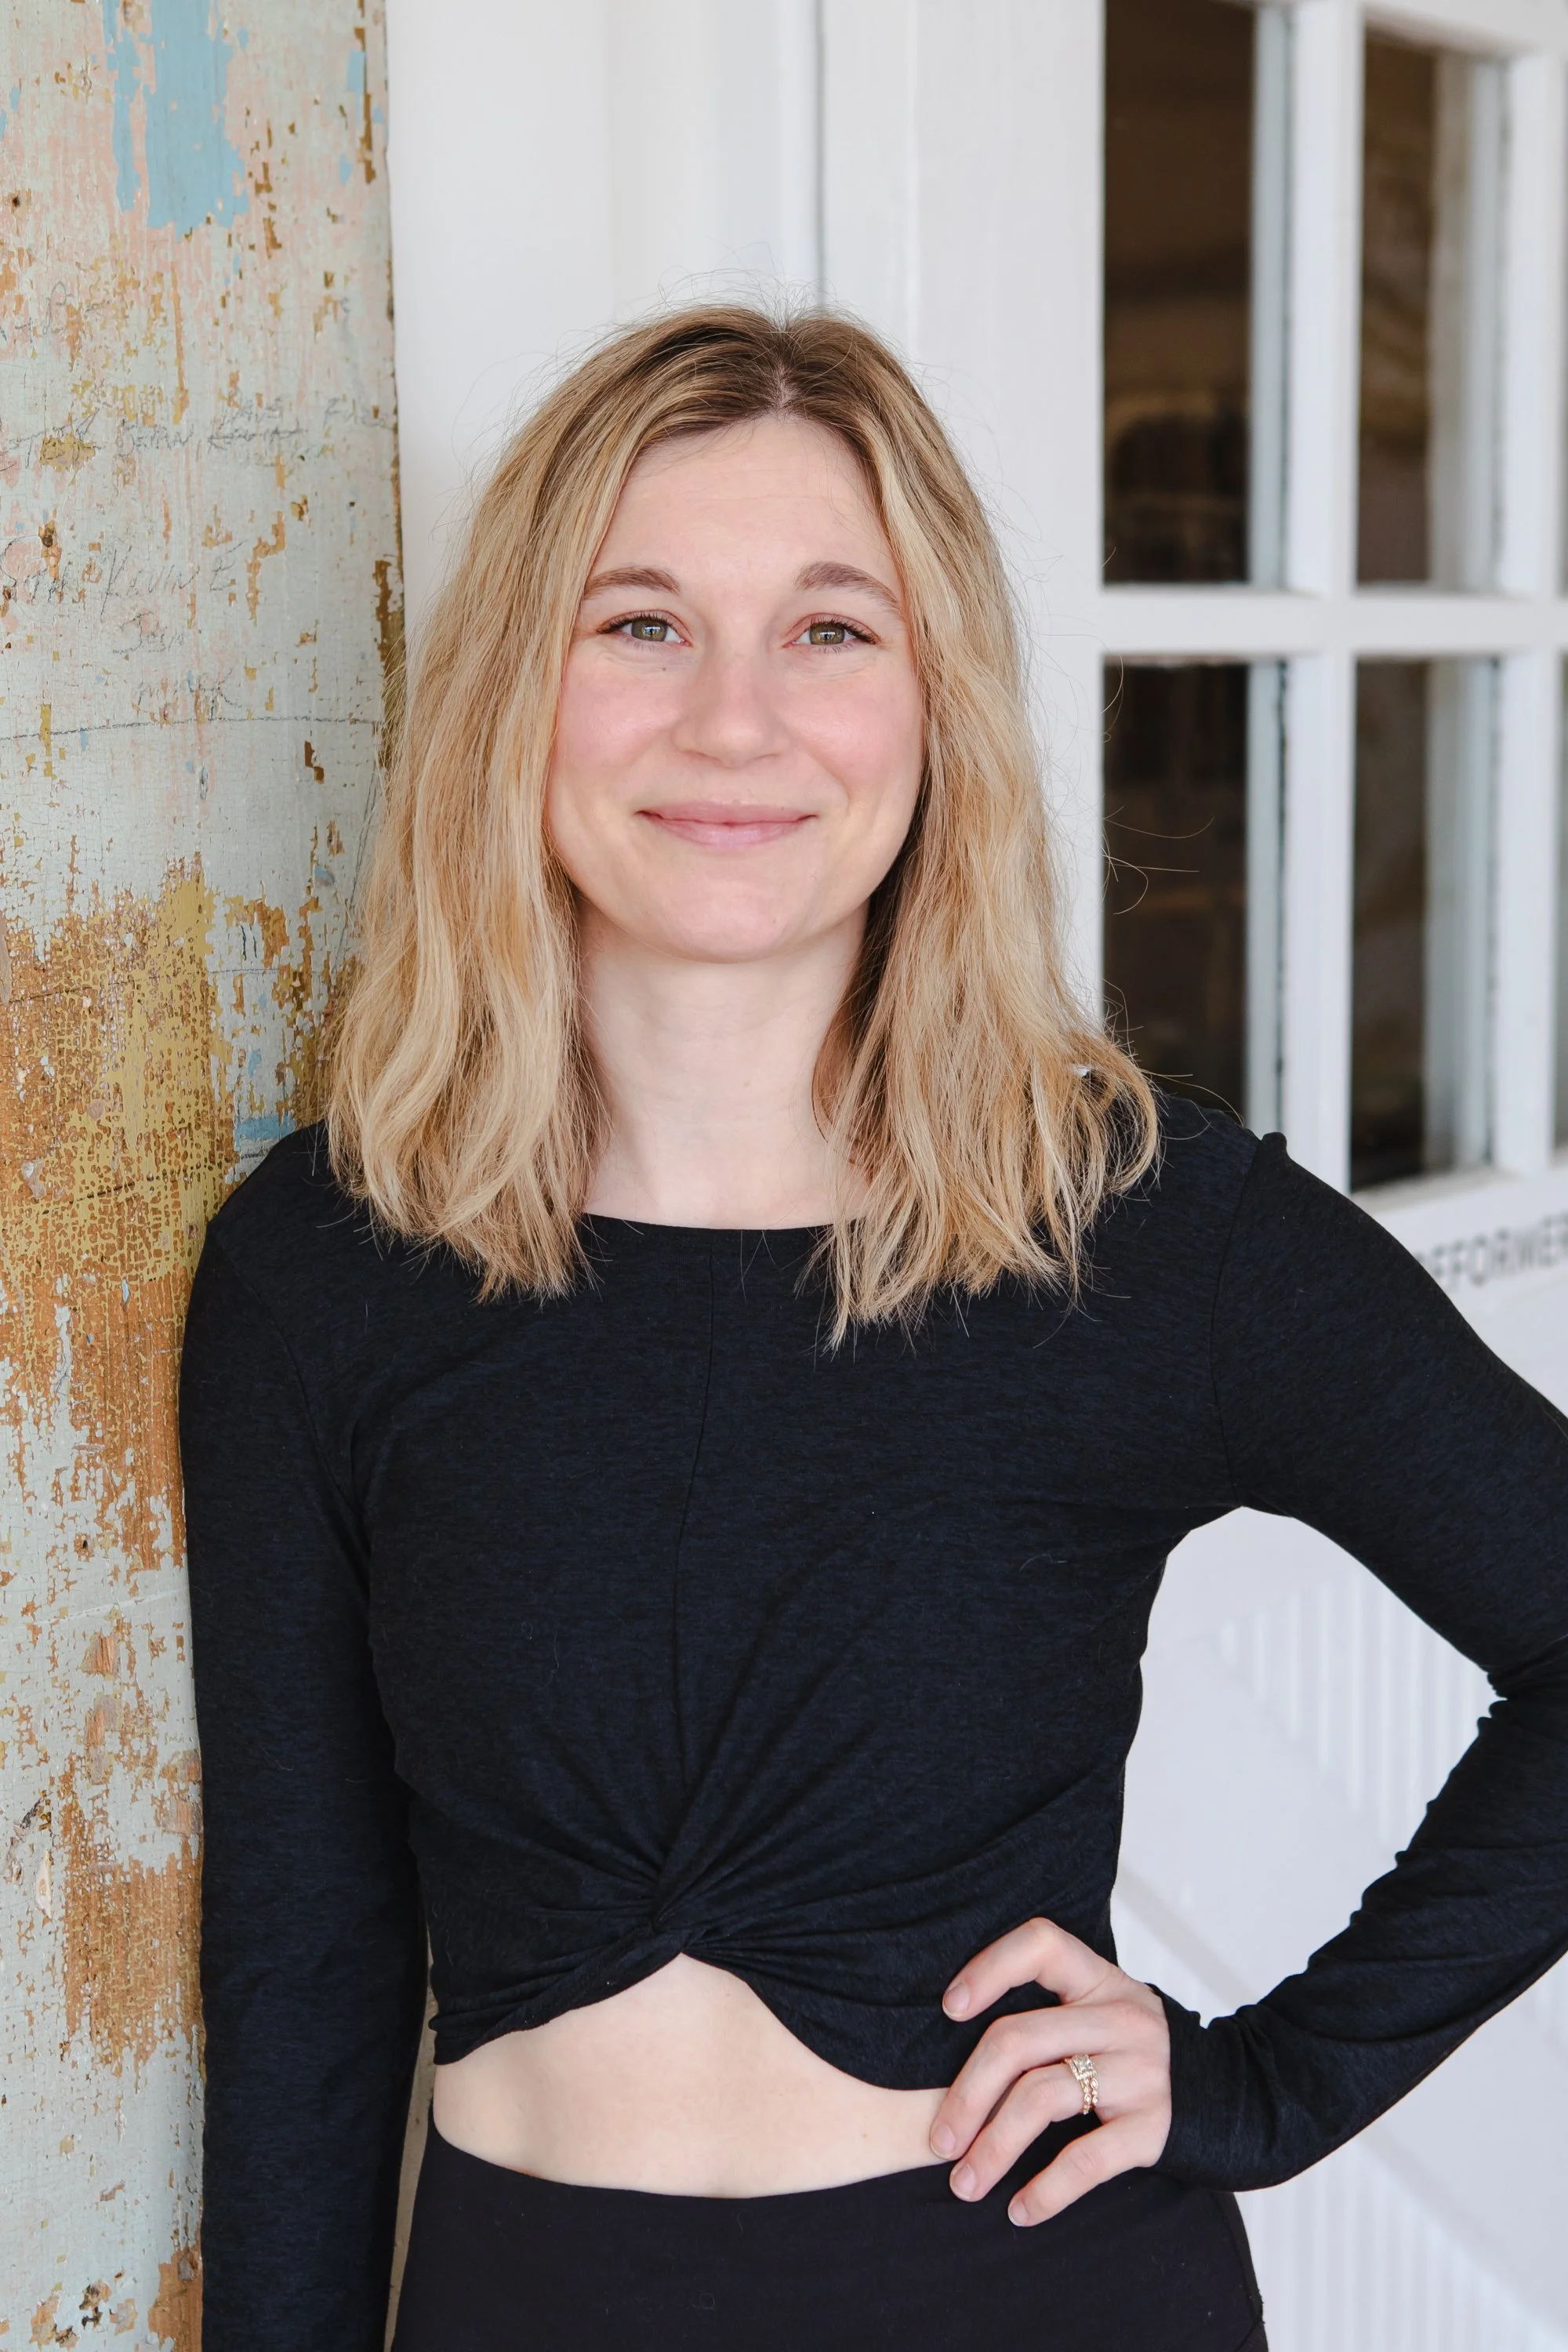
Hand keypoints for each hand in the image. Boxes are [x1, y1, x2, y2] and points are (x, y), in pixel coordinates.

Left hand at [928, 1916, 1171, 2225]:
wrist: (1238, 2097)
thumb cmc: (1142, 2056)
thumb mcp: (1106, 2014)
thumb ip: (1053, 2016)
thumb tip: (959, 2059)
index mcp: (1100, 1980)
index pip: (1041, 1943)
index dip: (989, 1967)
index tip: (948, 2008)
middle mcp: (1119, 2017)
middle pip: (1019, 2039)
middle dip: (967, 2095)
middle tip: (938, 2140)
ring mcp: (1139, 2071)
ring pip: (1040, 2097)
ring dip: (991, 2148)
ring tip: (963, 2184)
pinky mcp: (1155, 2126)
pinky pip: (1086, 2158)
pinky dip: (1045, 2190)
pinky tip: (1020, 2211)